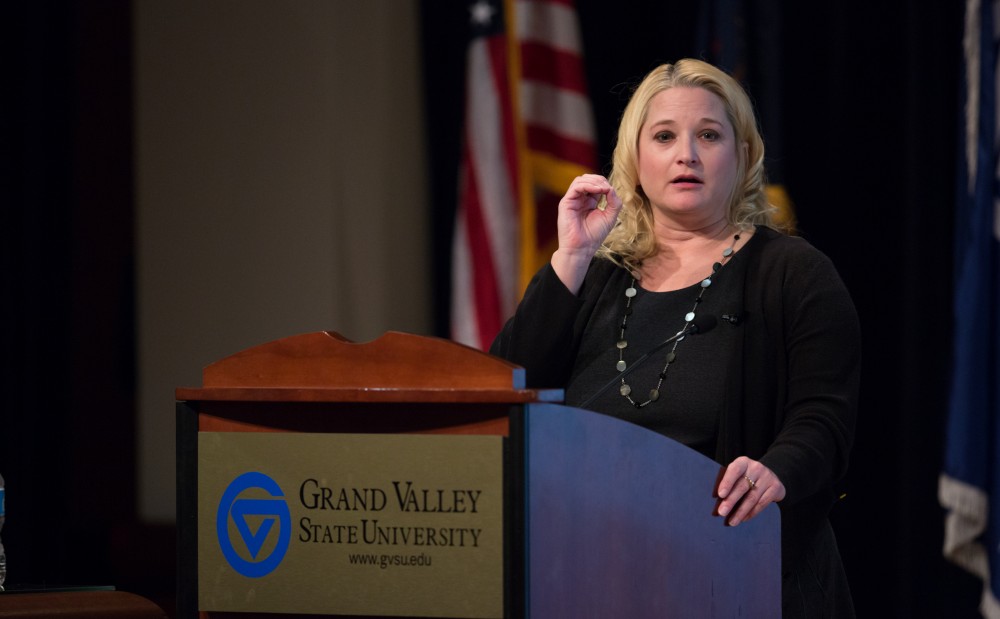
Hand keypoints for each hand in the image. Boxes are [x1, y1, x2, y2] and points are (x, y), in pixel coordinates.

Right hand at [550, 174, 623, 292]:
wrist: (582, 249)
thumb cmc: (594, 236)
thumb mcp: (610, 216)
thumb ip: (614, 201)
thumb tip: (611, 188)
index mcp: (589, 202)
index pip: (596, 184)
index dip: (605, 184)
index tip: (612, 192)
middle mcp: (579, 199)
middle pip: (588, 178)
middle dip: (599, 180)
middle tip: (607, 188)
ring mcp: (572, 200)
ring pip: (580, 180)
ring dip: (594, 181)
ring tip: (603, 189)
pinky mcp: (566, 203)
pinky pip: (576, 187)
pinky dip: (587, 185)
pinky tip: (597, 190)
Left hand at [715, 456, 785, 525]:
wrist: (769, 476)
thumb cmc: (746, 477)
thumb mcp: (738, 475)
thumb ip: (728, 483)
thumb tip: (716, 501)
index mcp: (743, 462)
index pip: (734, 470)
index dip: (727, 482)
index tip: (720, 495)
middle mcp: (756, 467)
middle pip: (742, 486)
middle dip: (731, 501)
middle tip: (722, 512)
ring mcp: (768, 477)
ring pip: (752, 497)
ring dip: (741, 512)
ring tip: (732, 521)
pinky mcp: (776, 487)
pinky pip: (762, 503)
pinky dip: (752, 513)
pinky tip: (744, 519)